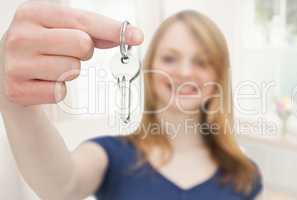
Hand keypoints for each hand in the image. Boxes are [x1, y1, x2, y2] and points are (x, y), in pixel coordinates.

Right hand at [1, 1, 142, 105]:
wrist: (5, 71)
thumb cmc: (44, 45)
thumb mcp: (63, 29)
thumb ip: (96, 31)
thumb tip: (132, 35)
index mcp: (32, 13)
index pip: (82, 20)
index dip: (113, 29)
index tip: (137, 36)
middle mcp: (19, 36)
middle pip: (83, 45)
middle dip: (84, 52)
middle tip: (68, 52)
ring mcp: (15, 64)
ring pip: (72, 70)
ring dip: (69, 71)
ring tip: (51, 66)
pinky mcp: (17, 90)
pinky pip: (60, 92)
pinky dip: (58, 89)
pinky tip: (42, 82)